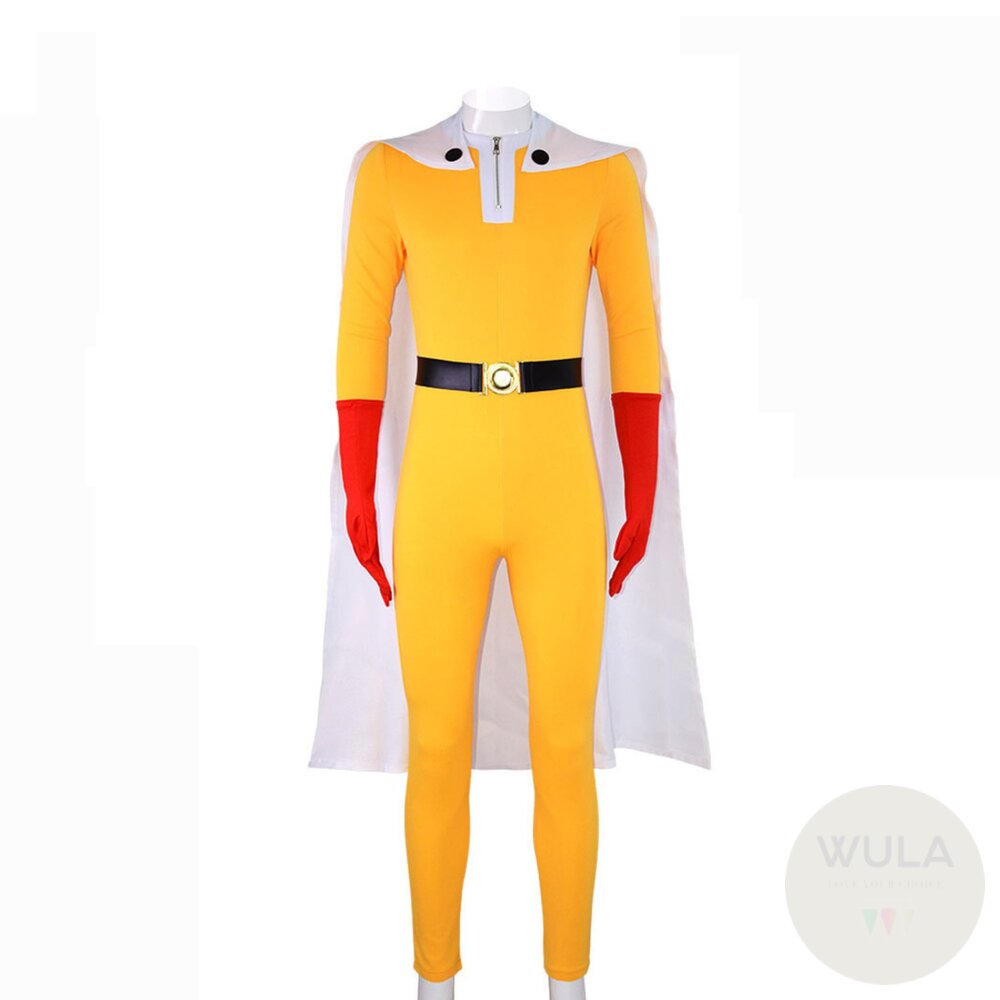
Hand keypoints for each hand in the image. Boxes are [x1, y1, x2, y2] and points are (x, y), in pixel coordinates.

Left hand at [337, 397, 392, 606]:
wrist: (358, 432)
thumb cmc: (370, 449)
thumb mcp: (385, 475)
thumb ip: (388, 489)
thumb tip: (410, 496)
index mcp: (362, 507)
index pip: (370, 543)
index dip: (377, 565)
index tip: (387, 582)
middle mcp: (357, 513)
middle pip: (365, 552)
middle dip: (376, 575)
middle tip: (388, 595)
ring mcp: (357, 510)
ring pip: (364, 549)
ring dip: (374, 571)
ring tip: (386, 589)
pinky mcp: (359, 505)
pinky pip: (365, 536)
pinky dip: (370, 556)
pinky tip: (378, 570)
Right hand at [608, 391, 659, 596]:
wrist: (641, 426)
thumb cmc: (631, 443)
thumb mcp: (620, 468)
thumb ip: (610, 481)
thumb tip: (591, 485)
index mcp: (640, 505)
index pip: (635, 541)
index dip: (626, 560)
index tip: (615, 576)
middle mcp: (645, 508)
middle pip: (638, 548)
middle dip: (626, 572)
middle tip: (613, 590)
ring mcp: (644, 502)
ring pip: (638, 542)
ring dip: (627, 564)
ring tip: (614, 583)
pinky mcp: (641, 495)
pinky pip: (634, 524)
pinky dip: (626, 541)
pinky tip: (617, 556)